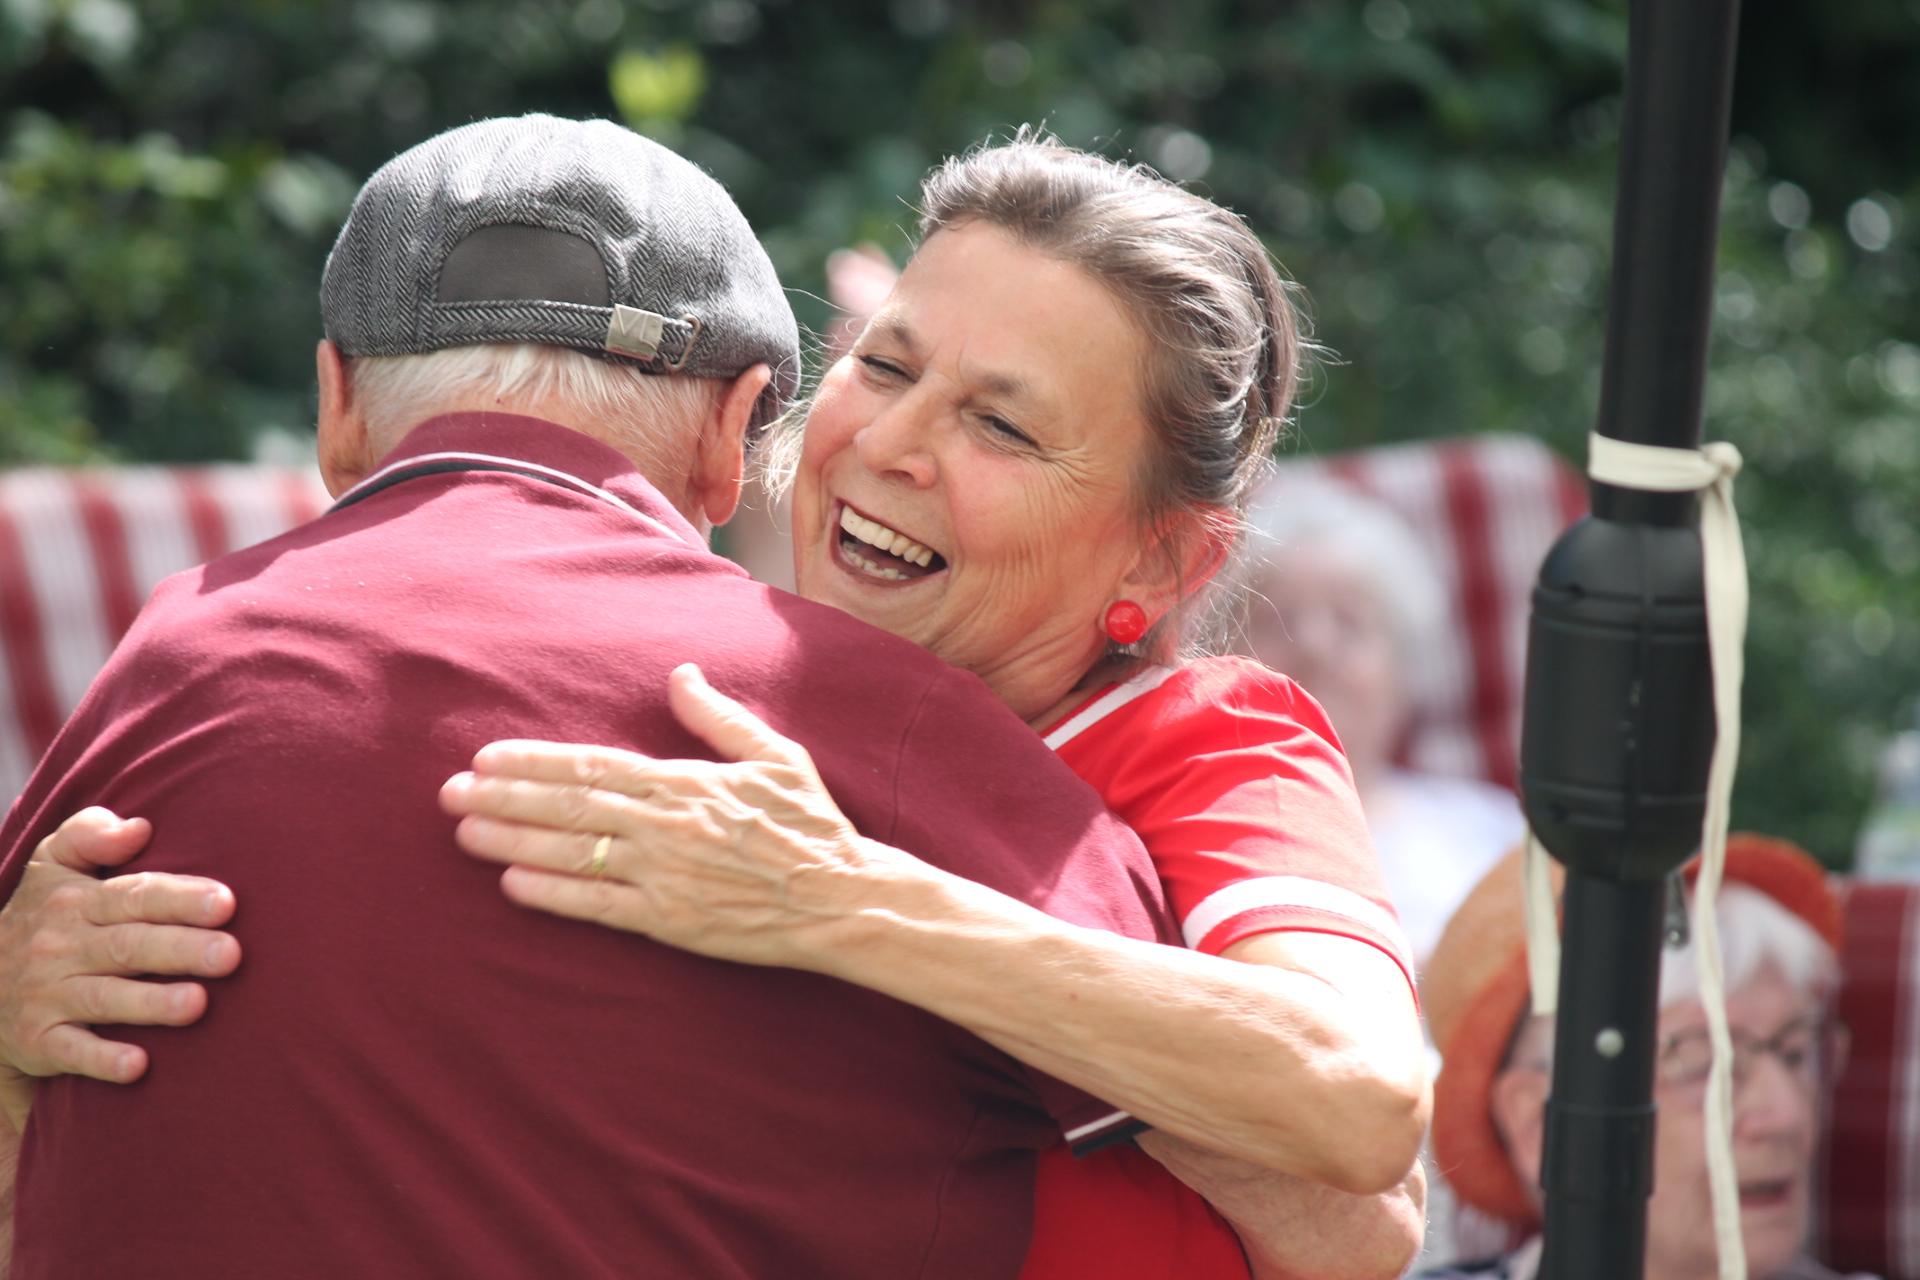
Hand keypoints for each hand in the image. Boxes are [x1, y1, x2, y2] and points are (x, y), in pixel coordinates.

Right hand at [0, 808, 240, 1094]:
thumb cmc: (44, 915)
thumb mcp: (52, 862)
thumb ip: (90, 833)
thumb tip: (140, 826)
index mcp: (77, 901)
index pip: (135, 895)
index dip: (179, 898)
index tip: (226, 902)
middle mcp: (63, 946)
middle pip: (129, 945)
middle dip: (180, 949)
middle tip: (231, 954)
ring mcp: (48, 994)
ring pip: (105, 998)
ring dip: (151, 1003)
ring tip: (199, 1004)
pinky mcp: (38, 1040)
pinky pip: (70, 1051)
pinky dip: (102, 1060)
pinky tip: (139, 1066)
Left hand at [442, 664, 912, 969]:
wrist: (843, 898)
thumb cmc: (811, 824)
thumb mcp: (775, 754)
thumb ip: (719, 718)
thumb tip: (680, 675)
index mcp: (685, 783)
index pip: (595, 767)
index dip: (537, 762)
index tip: (488, 755)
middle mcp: (665, 826)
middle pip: (570, 807)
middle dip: (505, 797)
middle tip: (449, 793)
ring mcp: (663, 876)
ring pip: (573, 854)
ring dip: (512, 840)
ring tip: (463, 832)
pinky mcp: (670, 920)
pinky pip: (599, 905)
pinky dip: (553, 894)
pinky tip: (512, 882)